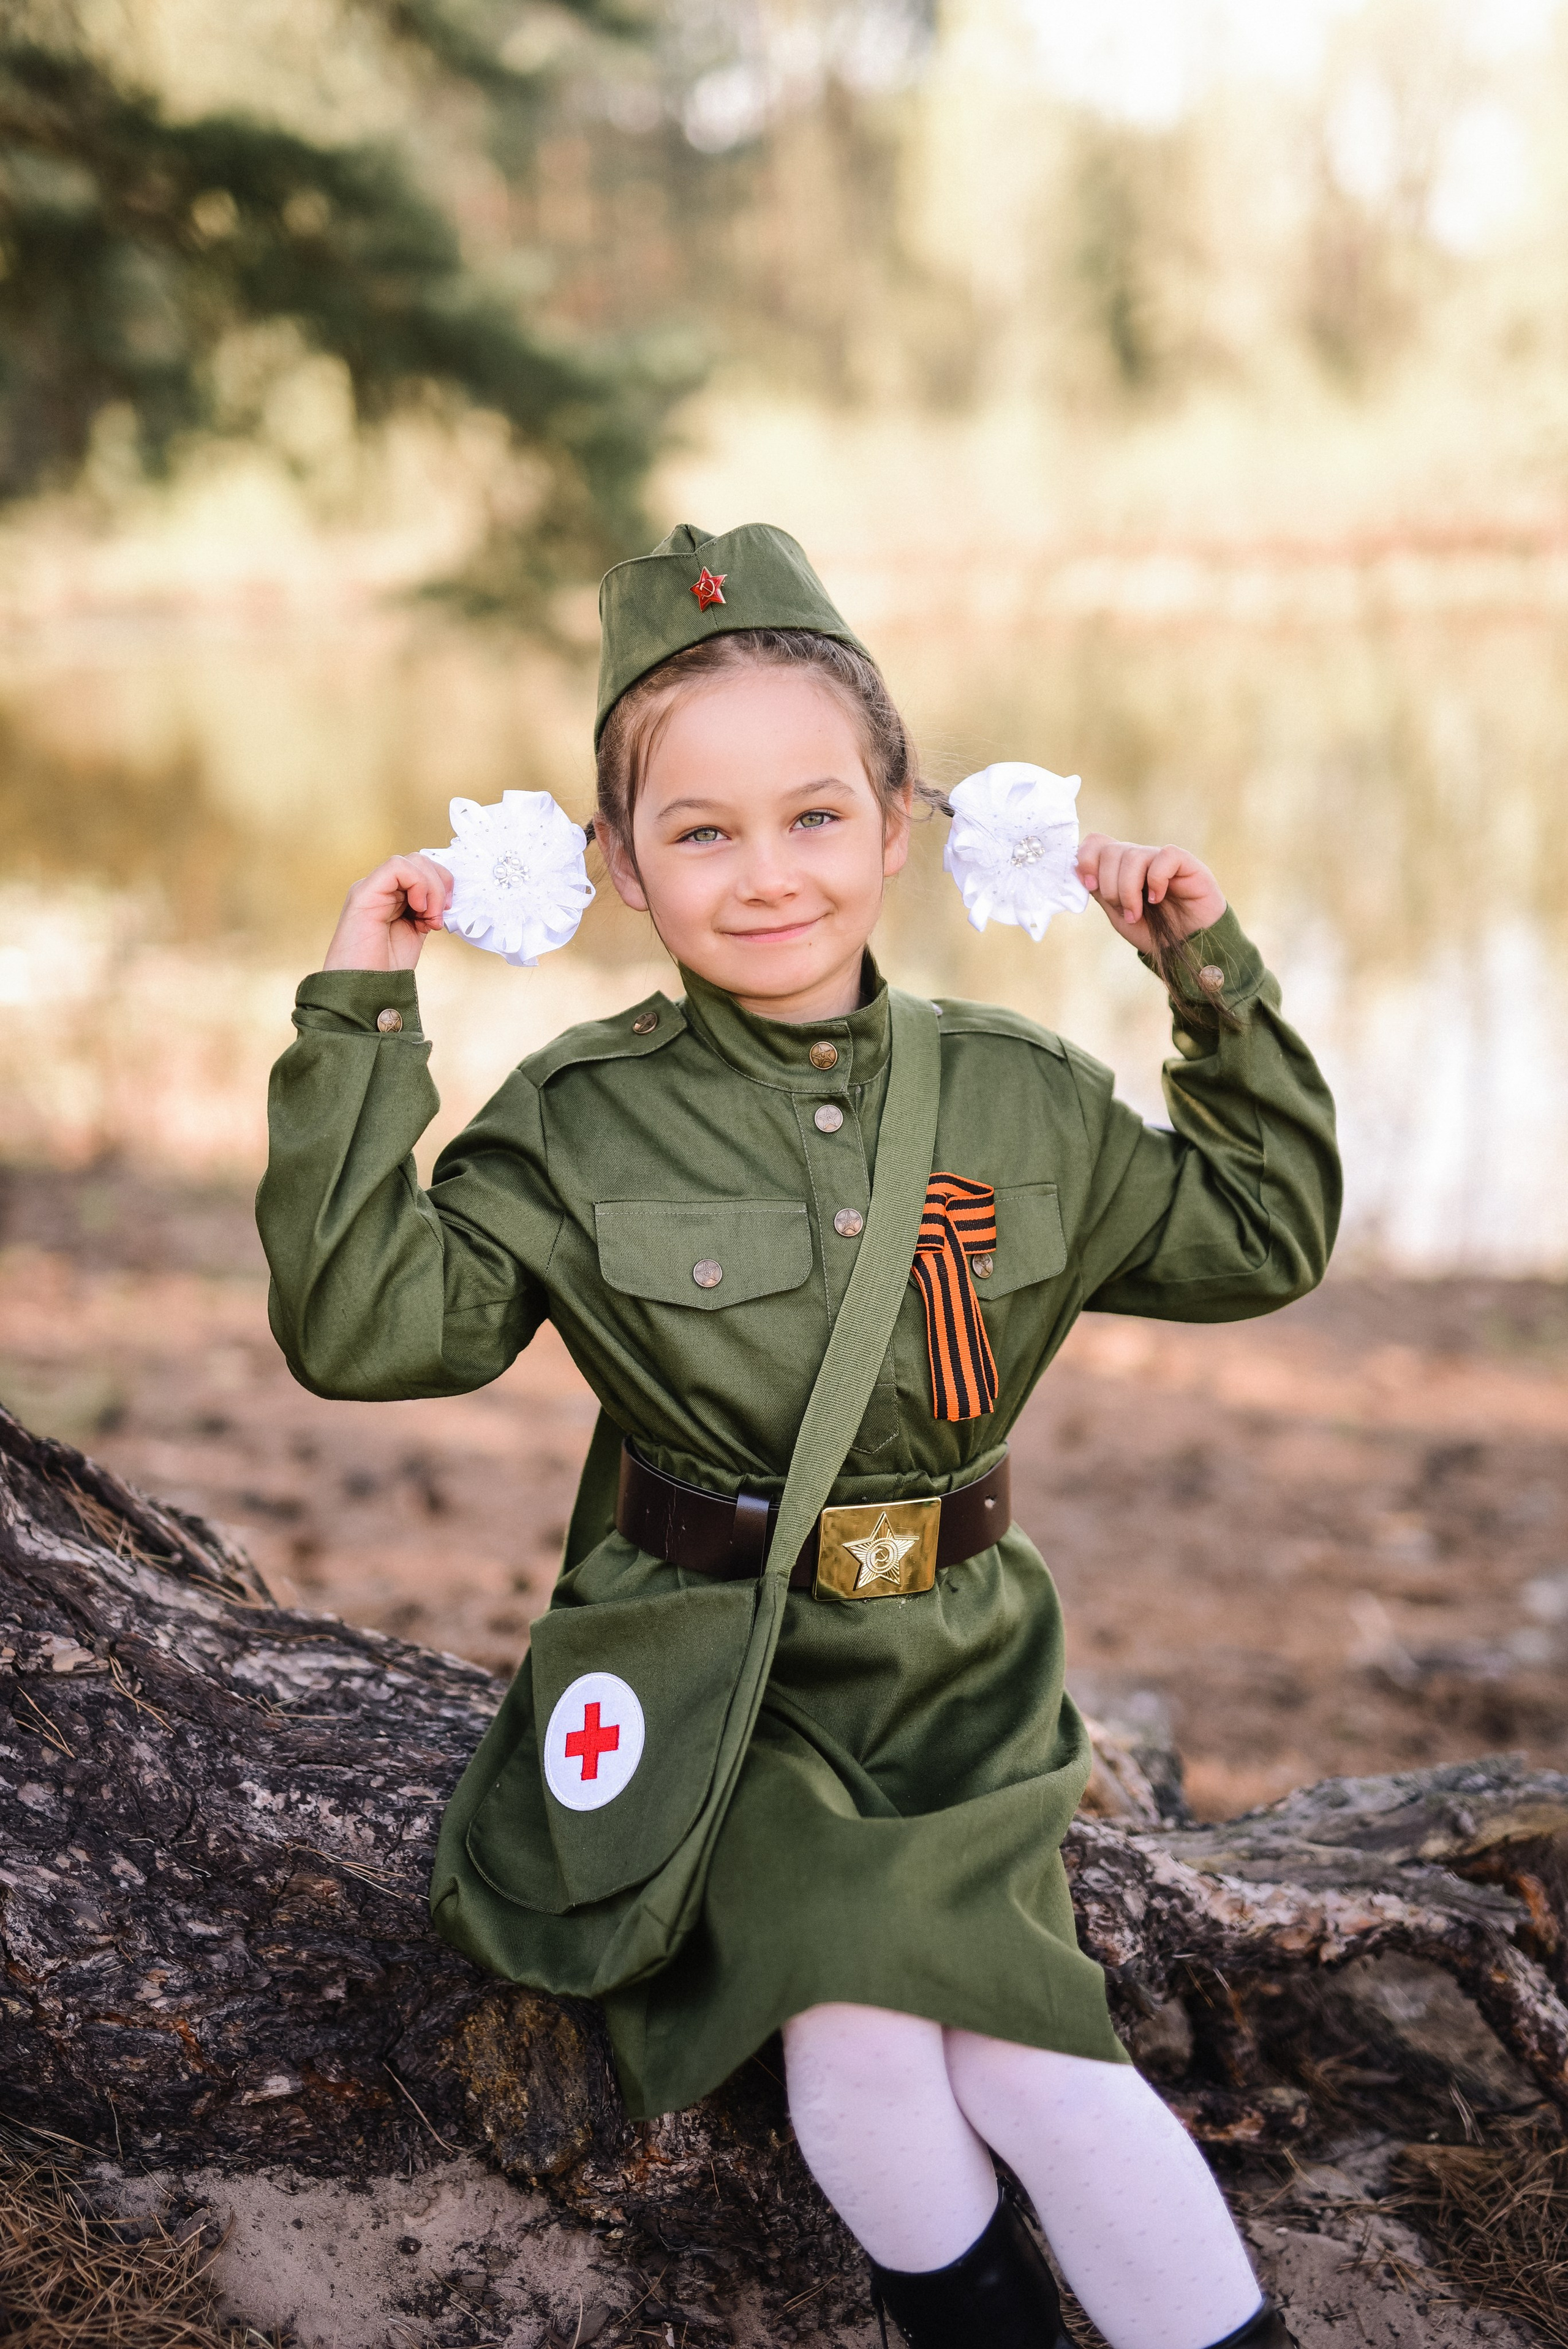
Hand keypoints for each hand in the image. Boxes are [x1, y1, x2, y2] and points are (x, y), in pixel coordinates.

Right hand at [321, 855, 453, 971]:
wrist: (364, 991)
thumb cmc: (386, 970)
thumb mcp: (416, 933)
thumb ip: (426, 911)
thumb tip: (447, 898)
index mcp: (391, 897)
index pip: (422, 869)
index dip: (443, 884)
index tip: (447, 911)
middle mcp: (380, 889)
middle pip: (419, 861)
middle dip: (440, 884)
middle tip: (439, 916)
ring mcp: (370, 889)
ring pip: (411, 861)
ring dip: (432, 887)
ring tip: (429, 918)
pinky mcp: (363, 893)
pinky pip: (397, 867)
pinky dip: (418, 884)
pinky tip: (418, 910)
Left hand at [1076, 834, 1225, 951]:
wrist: (1187, 948)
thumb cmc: (1154, 932)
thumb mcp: (1118, 916)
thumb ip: (1101, 892)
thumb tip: (1078, 871)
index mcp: (1120, 868)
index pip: (1097, 842)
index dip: (1086, 859)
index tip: (1090, 886)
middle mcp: (1140, 859)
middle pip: (1111, 850)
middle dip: (1110, 886)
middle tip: (1124, 911)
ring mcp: (1162, 860)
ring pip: (1134, 855)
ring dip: (1129, 889)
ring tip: (1137, 912)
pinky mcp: (1187, 863)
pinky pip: (1165, 856)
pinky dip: (1156, 879)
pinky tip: (1157, 898)